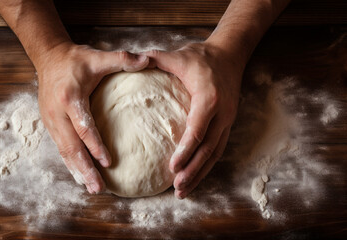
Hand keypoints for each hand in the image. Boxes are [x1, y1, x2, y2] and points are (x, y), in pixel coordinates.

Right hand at [37, 42, 148, 193]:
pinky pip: (60, 148)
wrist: (48, 57)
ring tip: (91, 188)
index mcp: (70, 98)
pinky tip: (80, 175)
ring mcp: (51, 121)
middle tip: (98, 188)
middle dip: (84, 169)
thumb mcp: (98, 57)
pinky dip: (70, 163)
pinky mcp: (49, 124)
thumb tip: (148, 60)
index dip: (95, 146)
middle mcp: (57, 113)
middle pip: (71, 147)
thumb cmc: (75, 59)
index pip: (83, 127)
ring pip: (64, 152)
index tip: (107, 163)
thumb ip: (122, 59)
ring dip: (77, 171)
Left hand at [144, 41, 243, 198]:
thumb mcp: (178, 56)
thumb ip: (155, 59)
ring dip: (200, 174)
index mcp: (208, 98)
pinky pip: (218, 149)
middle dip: (192, 171)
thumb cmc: (202, 57)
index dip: (185, 151)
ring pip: (215, 154)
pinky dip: (206, 165)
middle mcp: (221, 113)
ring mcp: (227, 120)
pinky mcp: (228, 123)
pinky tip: (194, 176)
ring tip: (183, 191)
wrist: (230, 55)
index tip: (172, 168)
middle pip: (207, 149)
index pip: (197, 130)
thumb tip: (132, 60)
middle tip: (176, 188)